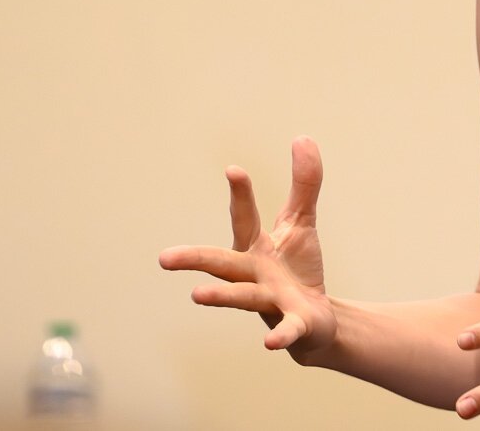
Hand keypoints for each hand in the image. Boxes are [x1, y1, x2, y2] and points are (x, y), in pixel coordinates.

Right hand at [158, 136, 337, 360]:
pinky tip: (270, 343)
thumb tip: (303, 137)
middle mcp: (253, 274)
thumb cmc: (298, 269)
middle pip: (222, 263)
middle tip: (164, 257)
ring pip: (243, 297)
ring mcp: (269, 301)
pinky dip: (279, 336)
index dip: (240, 194)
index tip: (234, 169)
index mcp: (255, 248)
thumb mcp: (302, 223)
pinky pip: (284, 330)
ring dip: (222, 297)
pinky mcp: (292, 324)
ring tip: (196, 296)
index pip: (245, 218)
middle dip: (195, 258)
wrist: (315, 321)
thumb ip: (304, 184)